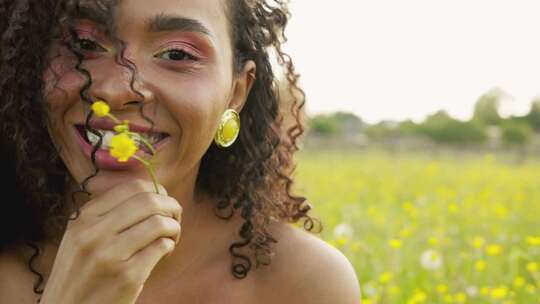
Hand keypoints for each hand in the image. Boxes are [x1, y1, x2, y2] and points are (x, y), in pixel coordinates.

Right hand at [39, 179, 181, 303]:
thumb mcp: (81, 237)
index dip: (157, 191)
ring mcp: (110, 255)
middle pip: (150, 201)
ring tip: (171, 238)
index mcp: (84, 218)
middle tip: (175, 219)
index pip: (133, 187)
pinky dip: (169, 246)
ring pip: (159, 223)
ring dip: (174, 228)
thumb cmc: (81, 273)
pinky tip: (164, 253)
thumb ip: (107, 214)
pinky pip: (161, 247)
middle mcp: (94, 233)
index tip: (164, 203)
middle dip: (172, 207)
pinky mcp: (127, 276)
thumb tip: (152, 190)